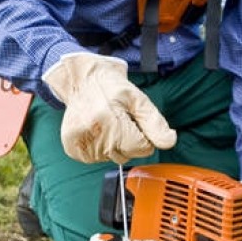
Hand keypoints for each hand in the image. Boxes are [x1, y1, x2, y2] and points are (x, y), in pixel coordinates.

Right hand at [42, 53, 175, 163]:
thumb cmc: (112, 89)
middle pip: (126, 155)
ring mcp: (80, 141)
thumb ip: (155, 122)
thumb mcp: (139, 99)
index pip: (141, 147)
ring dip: (114, 146)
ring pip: (112, 158)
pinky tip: (97, 132)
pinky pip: (96, 160)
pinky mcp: (72, 148)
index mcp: (110, 118)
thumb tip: (169, 142)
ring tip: (107, 124)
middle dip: (129, 142)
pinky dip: (100, 149)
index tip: (134, 122)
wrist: (82, 81)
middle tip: (120, 121)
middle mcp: (93, 131)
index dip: (144, 137)